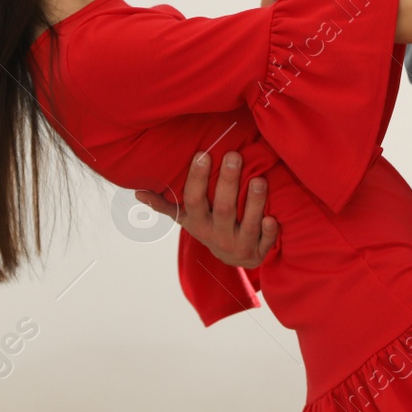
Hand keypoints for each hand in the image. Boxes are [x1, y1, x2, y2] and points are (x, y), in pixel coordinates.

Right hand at [134, 150, 276, 267]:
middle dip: (228, 182)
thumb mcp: (186, 219)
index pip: (193, 200)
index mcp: (198, 223)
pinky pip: (266, 243)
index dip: (196, 179)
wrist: (233, 257)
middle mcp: (217, 236)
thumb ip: (165, 205)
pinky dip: (270, 231)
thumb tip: (137, 192)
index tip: (203, 153)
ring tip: (259, 179)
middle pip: (222, 209)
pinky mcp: (258, 252)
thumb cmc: (209, 226)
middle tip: (234, 155)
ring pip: (247, 225)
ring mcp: (239, 246)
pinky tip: (273, 217)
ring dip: (253, 203)